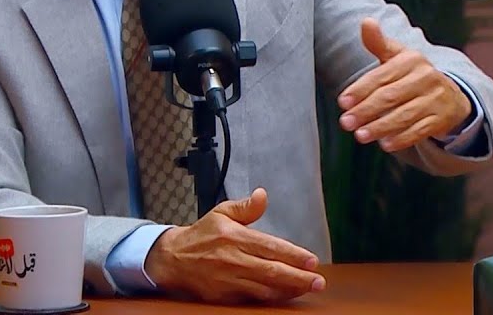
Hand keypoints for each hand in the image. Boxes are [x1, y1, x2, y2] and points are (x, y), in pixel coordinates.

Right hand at [144, 188, 325, 302]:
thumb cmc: (202, 235)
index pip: (270, 247)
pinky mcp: (224, 295)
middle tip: (319, 281)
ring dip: (289, 290)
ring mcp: (229, 280)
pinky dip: (271, 298)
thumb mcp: (222, 213)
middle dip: (298, 277)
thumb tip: (263, 195)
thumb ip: (246, 207)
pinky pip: (253, 299)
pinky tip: (285, 295)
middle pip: (271, 271)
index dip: (293, 255)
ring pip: (265, 288)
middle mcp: (233, 259)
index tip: (312, 260)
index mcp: (235, 237)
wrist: (173, 259)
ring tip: (307, 288)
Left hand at [336, 18, 472, 152]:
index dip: (360, 90)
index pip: (381, 76)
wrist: (450, 94)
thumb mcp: (397, 56)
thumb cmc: (412, 75)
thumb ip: (378, 42)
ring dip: (380, 127)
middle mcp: (426, 77)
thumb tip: (366, 21)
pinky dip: (402, 138)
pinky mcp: (442, 118)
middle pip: (391, 96)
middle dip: (366, 111)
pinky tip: (385, 144)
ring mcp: (436, 98)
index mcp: (411, 60)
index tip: (342, 102)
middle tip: (346, 122)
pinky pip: (420, 130)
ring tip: (360, 135)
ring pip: (404, 115)